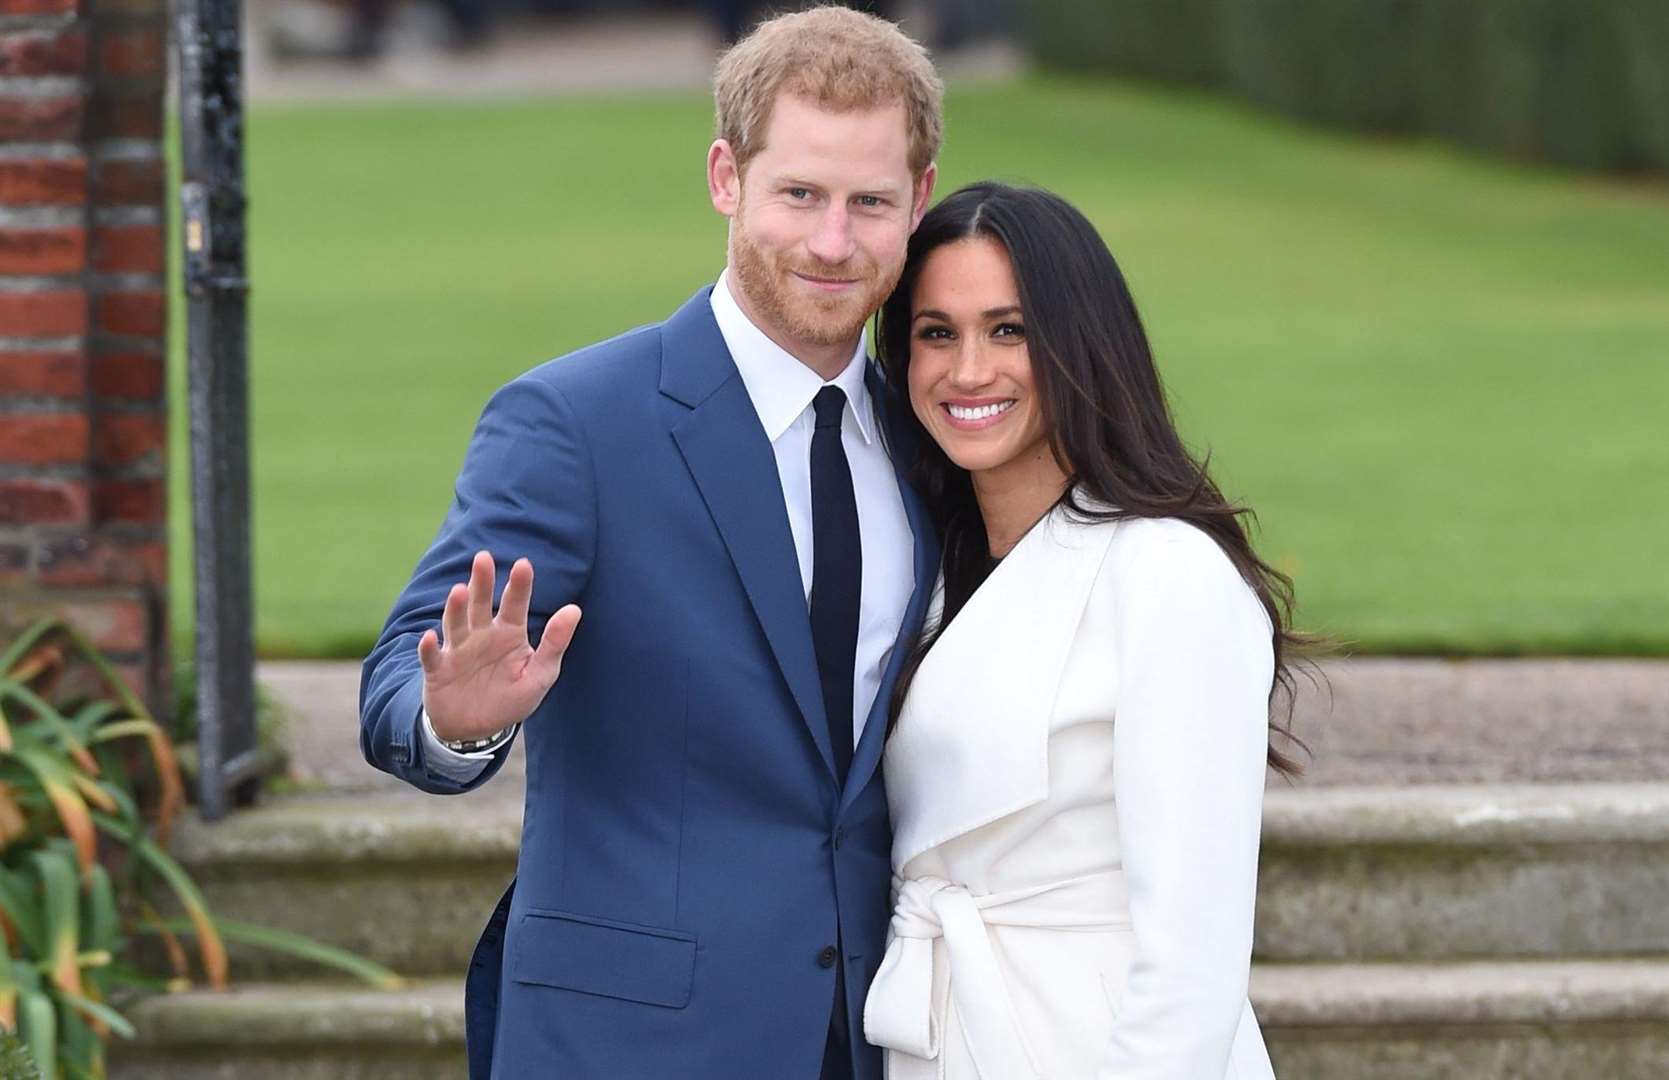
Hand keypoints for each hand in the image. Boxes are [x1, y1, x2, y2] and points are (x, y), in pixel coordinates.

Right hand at [418, 550, 580, 741]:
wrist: (476, 730)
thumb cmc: (510, 698)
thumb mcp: (540, 675)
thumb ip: (555, 643)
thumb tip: (574, 610)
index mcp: (509, 633)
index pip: (515, 604)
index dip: (519, 585)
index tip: (524, 564)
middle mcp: (481, 635)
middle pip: (480, 604)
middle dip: (482, 581)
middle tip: (483, 558)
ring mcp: (458, 650)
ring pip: (456, 624)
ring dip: (456, 608)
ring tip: (460, 591)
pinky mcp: (438, 670)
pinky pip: (432, 657)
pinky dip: (430, 648)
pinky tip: (431, 637)